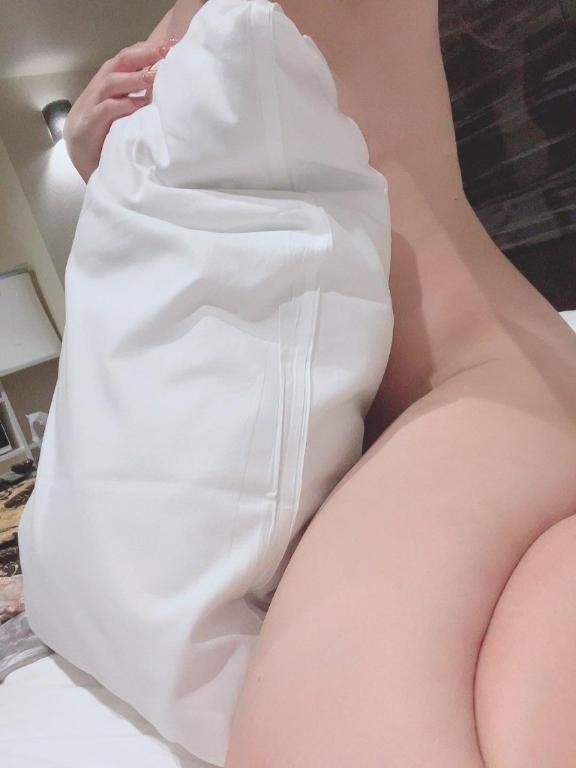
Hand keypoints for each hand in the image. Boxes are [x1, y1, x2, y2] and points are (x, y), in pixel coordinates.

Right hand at [63, 37, 178, 182]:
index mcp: (107, 86)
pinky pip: (106, 110)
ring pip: (110, 83)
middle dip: (142, 54)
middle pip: (117, 63)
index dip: (146, 50)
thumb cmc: (107, 139)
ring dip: (134, 78)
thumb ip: (136, 98)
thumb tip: (161, 86)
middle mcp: (97, 91)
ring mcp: (90, 107)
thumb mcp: (124, 114)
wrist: (84, 164)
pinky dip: (124, 105)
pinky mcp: (88, 125)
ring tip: (155, 75)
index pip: (125, 60)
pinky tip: (141, 104)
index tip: (170, 44)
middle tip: (165, 49)